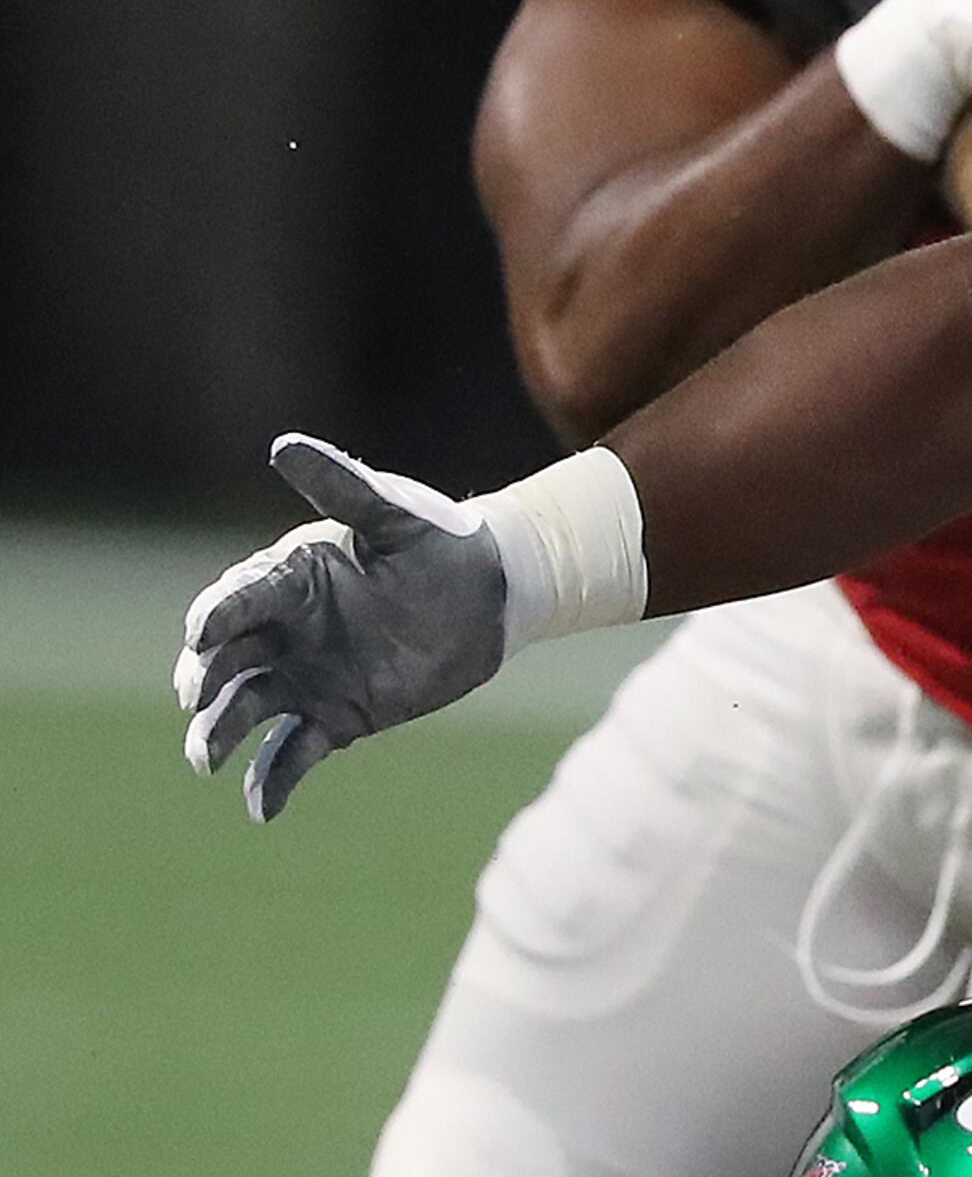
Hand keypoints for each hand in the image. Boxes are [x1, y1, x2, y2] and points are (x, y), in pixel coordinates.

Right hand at [175, 435, 514, 820]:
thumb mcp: (392, 515)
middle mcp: (283, 633)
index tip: (203, 631)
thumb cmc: (437, 543)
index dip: (216, 615)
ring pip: (243, 712)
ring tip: (207, 758)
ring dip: (218, 735)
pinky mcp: (334, 717)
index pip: (237, 599)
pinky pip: (290, 755)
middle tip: (198, 695)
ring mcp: (303, 678)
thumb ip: (341, 488)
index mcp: (288, 581)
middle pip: (224, 662)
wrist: (489, 596)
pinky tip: (261, 811)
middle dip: (203, 679)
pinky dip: (271, 783)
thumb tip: (283, 444)